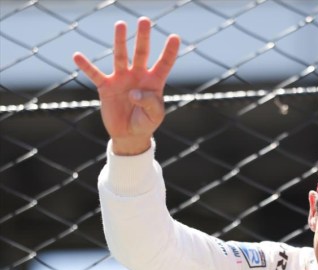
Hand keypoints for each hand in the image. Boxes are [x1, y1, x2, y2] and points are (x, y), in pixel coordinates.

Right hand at [73, 17, 179, 154]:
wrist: (129, 135)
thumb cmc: (145, 123)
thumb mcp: (154, 116)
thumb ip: (150, 103)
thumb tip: (134, 91)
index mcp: (154, 82)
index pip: (164, 64)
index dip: (170, 52)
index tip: (175, 37)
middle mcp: (138, 76)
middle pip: (141, 53)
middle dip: (143, 37)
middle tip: (144, 21)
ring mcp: (121, 79)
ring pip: (120, 56)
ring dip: (120, 41)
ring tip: (120, 25)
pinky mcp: (106, 87)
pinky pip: (95, 74)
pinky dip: (86, 66)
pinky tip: (77, 56)